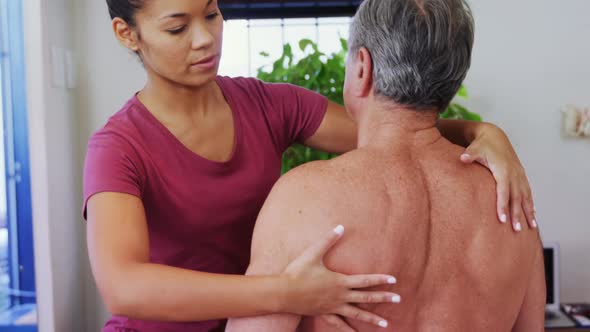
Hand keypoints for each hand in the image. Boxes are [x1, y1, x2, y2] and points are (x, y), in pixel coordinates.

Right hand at [281, 225, 399, 328]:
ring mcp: (333, 307)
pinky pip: (339, 324)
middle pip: (366, 298)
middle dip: (383, 298)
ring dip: (372, 318)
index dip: (380, 279)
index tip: (394, 280)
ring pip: (357, 314)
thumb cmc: (298, 271)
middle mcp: (340, 296)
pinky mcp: (324, 314)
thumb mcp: (314, 253)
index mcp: (340, 281)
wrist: (284, 293)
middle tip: (398, 299)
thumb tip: (340, 227)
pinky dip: (348, 330)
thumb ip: (328, 240)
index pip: (365, 280)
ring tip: (385, 324)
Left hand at [460, 123, 536, 231]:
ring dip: (528, 211)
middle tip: (517, 230)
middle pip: (516, 197)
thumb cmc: (482, 145)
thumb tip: (462, 158)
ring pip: (525, 196)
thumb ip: (469, 155)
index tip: (502, 219)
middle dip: (517, 214)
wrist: (495, 136)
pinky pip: (528, 191)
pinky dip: (531, 203)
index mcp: (502, 170)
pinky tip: (533, 214)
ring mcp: (519, 174)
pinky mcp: (521, 175)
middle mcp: (514, 174)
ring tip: (531, 227)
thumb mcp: (474, 148)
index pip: (503, 191)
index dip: (503, 205)